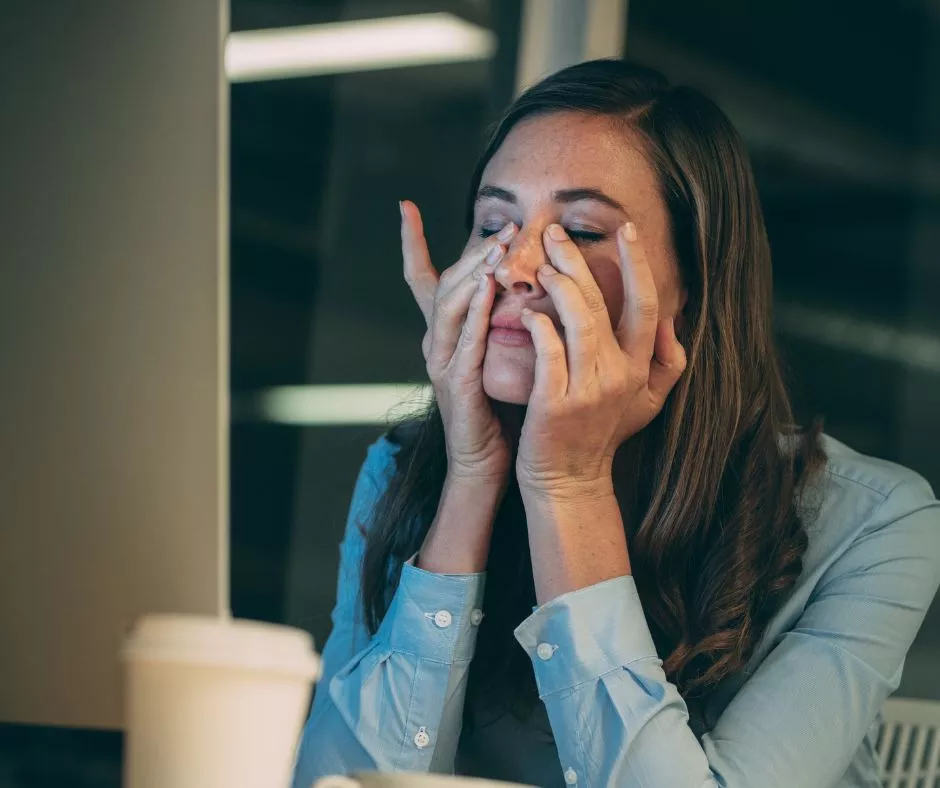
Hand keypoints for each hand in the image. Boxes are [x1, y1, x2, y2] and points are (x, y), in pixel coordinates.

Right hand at [401, 200, 516, 486]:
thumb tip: (518, 284)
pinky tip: (487, 288)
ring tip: (498, 247)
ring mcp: (442, 363)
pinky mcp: (456, 385)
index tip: (404, 207)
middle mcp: (436, 343)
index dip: (413, 243)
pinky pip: (465, 340)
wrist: (485, 464)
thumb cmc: (497, 410)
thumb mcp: (495, 356)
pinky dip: (475, 312)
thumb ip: (498, 323)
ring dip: (474, 273)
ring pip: (450, 306)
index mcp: (444, 335)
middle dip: (472, 252)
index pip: (422, 280)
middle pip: (444, 284)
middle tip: (504, 226)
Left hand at [516, 222, 686, 497]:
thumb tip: (672, 324)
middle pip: (602, 303)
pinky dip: (538, 326)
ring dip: (557, 286)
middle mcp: (618, 374)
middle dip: (577, 261)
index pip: (647, 304)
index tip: (627, 229)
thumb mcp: (647, 403)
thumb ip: (667, 364)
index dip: (638, 264)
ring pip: (577, 320)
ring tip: (538, 265)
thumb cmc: (601, 435)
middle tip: (553, 233)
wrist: (569, 481)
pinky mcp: (555, 402)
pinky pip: (548, 351)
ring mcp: (587, 389)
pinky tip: (527, 312)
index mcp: (639, 368)